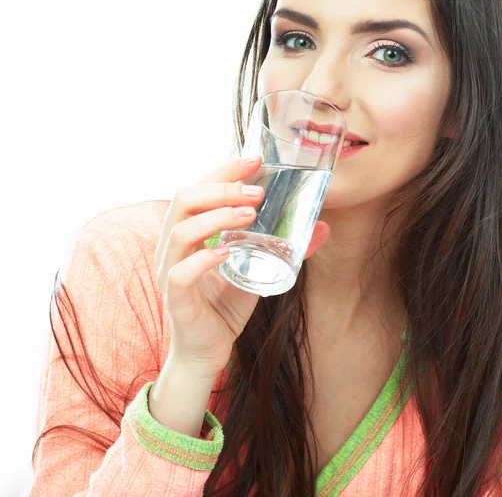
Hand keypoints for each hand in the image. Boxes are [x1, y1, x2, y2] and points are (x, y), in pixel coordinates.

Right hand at [154, 155, 329, 378]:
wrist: (207, 350)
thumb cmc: (226, 305)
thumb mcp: (259, 269)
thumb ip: (284, 247)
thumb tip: (323, 228)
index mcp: (190, 231)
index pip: (199, 188)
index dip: (224, 170)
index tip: (255, 159)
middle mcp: (174, 245)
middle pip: (184, 199)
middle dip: (222, 187)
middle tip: (257, 191)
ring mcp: (169, 271)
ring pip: (180, 230)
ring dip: (217, 216)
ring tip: (251, 213)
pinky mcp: (175, 298)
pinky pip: (182, 272)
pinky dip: (206, 258)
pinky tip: (230, 252)